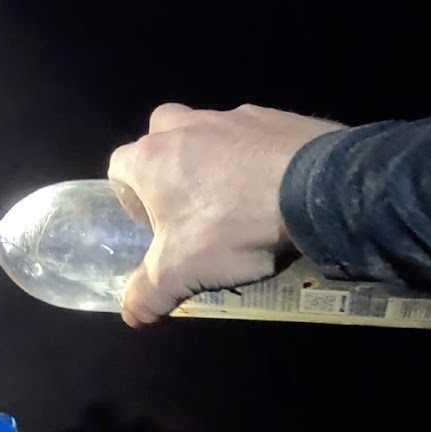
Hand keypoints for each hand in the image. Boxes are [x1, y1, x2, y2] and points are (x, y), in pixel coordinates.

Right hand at [107, 103, 342, 326]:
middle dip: (167, 165)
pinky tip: (273, 188)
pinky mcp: (272, 116)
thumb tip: (130, 315)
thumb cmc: (230, 226)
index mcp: (151, 158)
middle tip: (189, 202)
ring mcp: (231, 116)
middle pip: (159, 137)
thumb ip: (147, 294)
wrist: (313, 190)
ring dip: (212, 159)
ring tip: (237, 199)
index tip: (154, 224)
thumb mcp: (180, 272)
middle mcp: (184, 126)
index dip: (130, 198)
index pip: (118, 167)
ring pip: (207, 132)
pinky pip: (252, 135)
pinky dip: (255, 156)